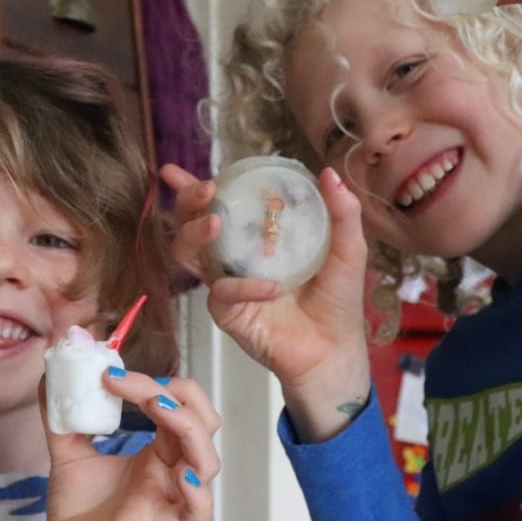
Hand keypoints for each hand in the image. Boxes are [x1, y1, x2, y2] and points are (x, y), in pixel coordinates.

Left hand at [41, 372, 220, 520]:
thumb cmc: (78, 505)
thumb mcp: (67, 449)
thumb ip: (60, 414)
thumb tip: (48, 375)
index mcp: (158, 449)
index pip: (177, 404)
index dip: (153, 382)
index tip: (112, 375)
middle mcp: (172, 468)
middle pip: (204, 423)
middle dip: (181, 396)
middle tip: (146, 388)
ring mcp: (171, 496)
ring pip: (208, 461)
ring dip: (188, 427)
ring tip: (157, 408)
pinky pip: (198, 514)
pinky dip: (197, 493)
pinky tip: (179, 475)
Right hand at [161, 163, 372, 440]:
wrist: (334, 348)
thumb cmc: (337, 299)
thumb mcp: (347, 249)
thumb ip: (342, 212)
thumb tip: (329, 173)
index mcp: (256, 235)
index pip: (218, 204)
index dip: (192, 188)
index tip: (173, 171)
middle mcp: (233, 255)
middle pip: (191, 223)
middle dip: (189, 202)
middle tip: (206, 191)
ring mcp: (225, 282)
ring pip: (188, 253)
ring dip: (196, 233)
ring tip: (215, 223)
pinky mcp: (226, 312)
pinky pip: (222, 293)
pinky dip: (244, 286)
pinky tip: (272, 287)